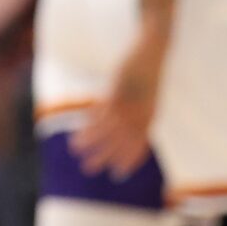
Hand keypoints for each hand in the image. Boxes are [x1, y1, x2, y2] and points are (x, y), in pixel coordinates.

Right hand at [72, 20, 167, 177]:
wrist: (152, 51)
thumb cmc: (148, 70)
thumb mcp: (147, 93)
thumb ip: (140, 108)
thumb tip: (131, 118)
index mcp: (149, 117)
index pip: (138, 145)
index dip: (128, 160)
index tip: (118, 175)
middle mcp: (139, 115)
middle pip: (119, 143)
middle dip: (103, 157)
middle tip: (89, 170)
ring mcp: (127, 105)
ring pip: (105, 130)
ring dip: (88, 142)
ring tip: (74, 150)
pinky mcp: (116, 93)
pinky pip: (99, 113)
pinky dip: (88, 123)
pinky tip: (78, 129)